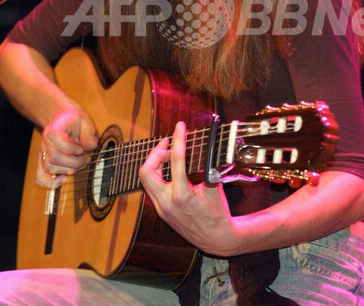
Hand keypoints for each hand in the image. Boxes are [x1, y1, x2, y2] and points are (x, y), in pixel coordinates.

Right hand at [37, 105, 97, 187]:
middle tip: (87, 158)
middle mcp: (45, 143)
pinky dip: (52, 183)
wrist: (62, 119)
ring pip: (50, 169)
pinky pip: (40, 178)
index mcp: (53, 130)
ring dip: (69, 170)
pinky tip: (65, 178)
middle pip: (54, 159)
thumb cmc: (74, 121)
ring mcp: (43, 154)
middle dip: (74, 162)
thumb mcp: (85, 121)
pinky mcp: (44, 163)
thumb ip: (89, 133)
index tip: (81, 149)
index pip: (57, 143)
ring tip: (81, 164)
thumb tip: (91, 146)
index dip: (72, 149)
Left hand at [139, 121, 239, 255]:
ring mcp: (161, 208)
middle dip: (155, 153)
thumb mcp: (214, 186)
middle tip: (168, 143)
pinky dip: (158, 175)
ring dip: (155, 164)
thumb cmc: (217, 212)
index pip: (176, 159)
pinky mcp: (160, 211)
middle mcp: (166, 202)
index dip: (178, 138)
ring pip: (146, 179)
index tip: (180, 126)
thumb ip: (205, 167)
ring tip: (169, 155)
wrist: (216, 238)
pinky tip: (169, 170)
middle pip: (146, 170)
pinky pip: (152, 188)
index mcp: (181, 195)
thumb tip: (202, 147)